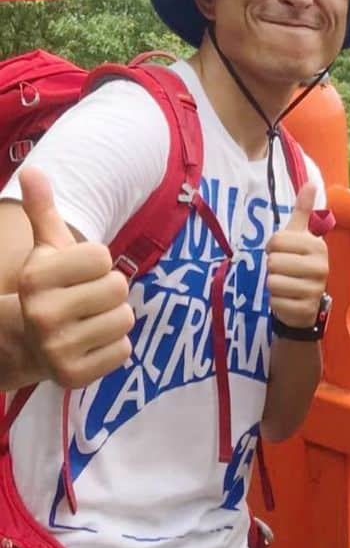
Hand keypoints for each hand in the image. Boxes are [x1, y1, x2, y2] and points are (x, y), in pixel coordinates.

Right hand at [17, 166, 133, 387]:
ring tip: (87, 322)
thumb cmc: (50, 288)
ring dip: (113, 319)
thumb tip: (32, 171)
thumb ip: (42, 212)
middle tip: (85, 301)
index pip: (102, 258)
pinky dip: (114, 347)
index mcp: (35, 280)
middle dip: (108, 291)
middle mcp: (42, 315)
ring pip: (124, 319)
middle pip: (118, 288)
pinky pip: (124, 351)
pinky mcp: (74, 377)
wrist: (26, 343)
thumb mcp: (46, 250)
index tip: (77, 274)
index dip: (96, 263)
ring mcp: (56, 349)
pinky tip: (89, 344)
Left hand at [266, 182, 328, 327]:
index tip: (283, 252)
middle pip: (273, 262)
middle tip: (285, 271)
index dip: (273, 248)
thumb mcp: (300, 237)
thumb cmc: (298, 263)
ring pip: (273, 281)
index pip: (276, 241)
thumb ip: (304, 211)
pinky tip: (288, 299)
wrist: (306, 302)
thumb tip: (311, 182)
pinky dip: (276, 301)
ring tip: (286, 285)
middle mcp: (321, 267)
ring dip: (273, 284)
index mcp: (318, 246)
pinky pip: (275, 300)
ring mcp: (315, 289)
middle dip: (273, 267)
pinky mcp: (305, 309)